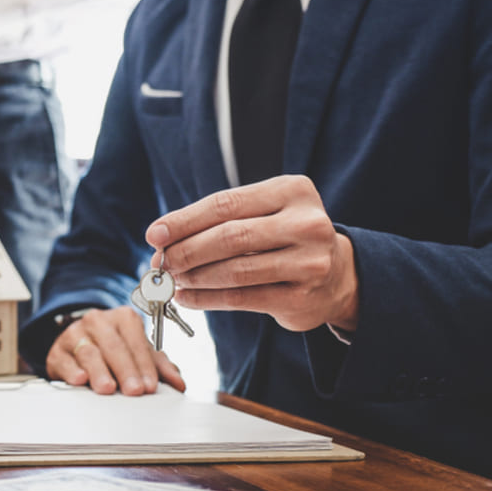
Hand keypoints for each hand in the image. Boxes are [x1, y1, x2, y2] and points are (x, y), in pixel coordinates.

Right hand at [46, 308, 185, 395]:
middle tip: (134, 390)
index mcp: (122, 318)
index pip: (135, 340)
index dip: (144, 364)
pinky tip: (80, 379)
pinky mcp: (57, 351)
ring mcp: (75, 334)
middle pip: (113, 346)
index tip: (150, 386)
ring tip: (108, 388)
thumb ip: (160, 367)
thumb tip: (178, 384)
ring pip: (89, 351)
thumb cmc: (113, 349)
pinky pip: (65, 360)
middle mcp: (97, 321)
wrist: (78, 343)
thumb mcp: (138, 353)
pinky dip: (72, 370)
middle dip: (125, 370)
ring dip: (100, 371)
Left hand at [146, 175, 358, 332]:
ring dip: (193, 277)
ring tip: (171, 281)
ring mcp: (309, 262)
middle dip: (185, 251)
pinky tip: (187, 297)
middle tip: (160, 263)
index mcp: (292, 191)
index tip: (154, 235)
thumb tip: (161, 239)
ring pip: (234, 270)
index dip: (184, 221)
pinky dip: (206, 299)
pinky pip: (241, 298)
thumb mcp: (260, 215)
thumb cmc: (283, 238)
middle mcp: (306, 223)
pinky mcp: (301, 296)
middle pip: (229, 236)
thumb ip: (217, 221)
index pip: (225, 204)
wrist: (337, 276)